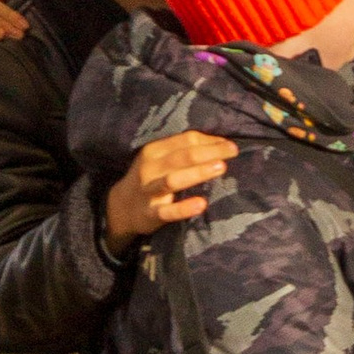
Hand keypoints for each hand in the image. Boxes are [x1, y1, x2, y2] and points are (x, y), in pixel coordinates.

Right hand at [106, 131, 236, 247]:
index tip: (230, 144)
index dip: (209, 140)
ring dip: (198, 173)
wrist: (121, 207)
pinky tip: (201, 204)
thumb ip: (183, 151)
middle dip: (209, 152)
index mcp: (154, 150)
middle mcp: (150, 168)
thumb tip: (220, 142)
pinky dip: (184, 208)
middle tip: (232, 151)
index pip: (185, 140)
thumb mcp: (160, 159)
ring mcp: (149, 191)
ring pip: (173, 180)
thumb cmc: (150, 178)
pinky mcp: (150, 213)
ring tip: (221, 167)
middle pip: (183, 156)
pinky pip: (167, 211)